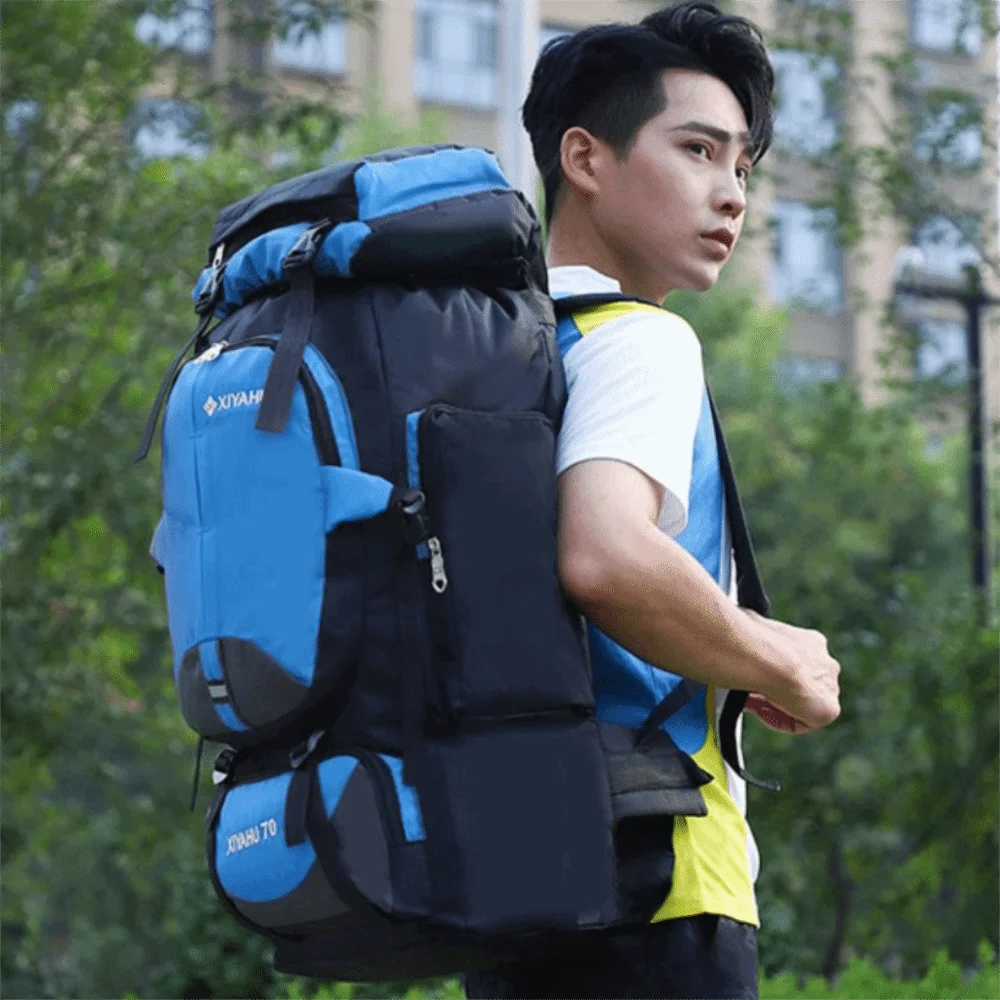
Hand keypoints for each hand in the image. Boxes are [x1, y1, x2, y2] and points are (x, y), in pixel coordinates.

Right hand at [743, 610, 840, 730]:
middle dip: (777, 691)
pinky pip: (803, 723)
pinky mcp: (828, 710)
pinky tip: (764, 712)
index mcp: (811, 643)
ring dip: (778, 706)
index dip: (771, 674)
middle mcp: (825, 664)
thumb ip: (753, 636)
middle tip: (752, 693)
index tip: (753, 678)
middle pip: (800, 686)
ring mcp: (829, 686)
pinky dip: (782, 721)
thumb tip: (736, 628)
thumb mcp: (749, 628)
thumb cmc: (751, 639)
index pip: (795, 664)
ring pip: (802, 704)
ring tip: (755, 704)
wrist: (765, 655)